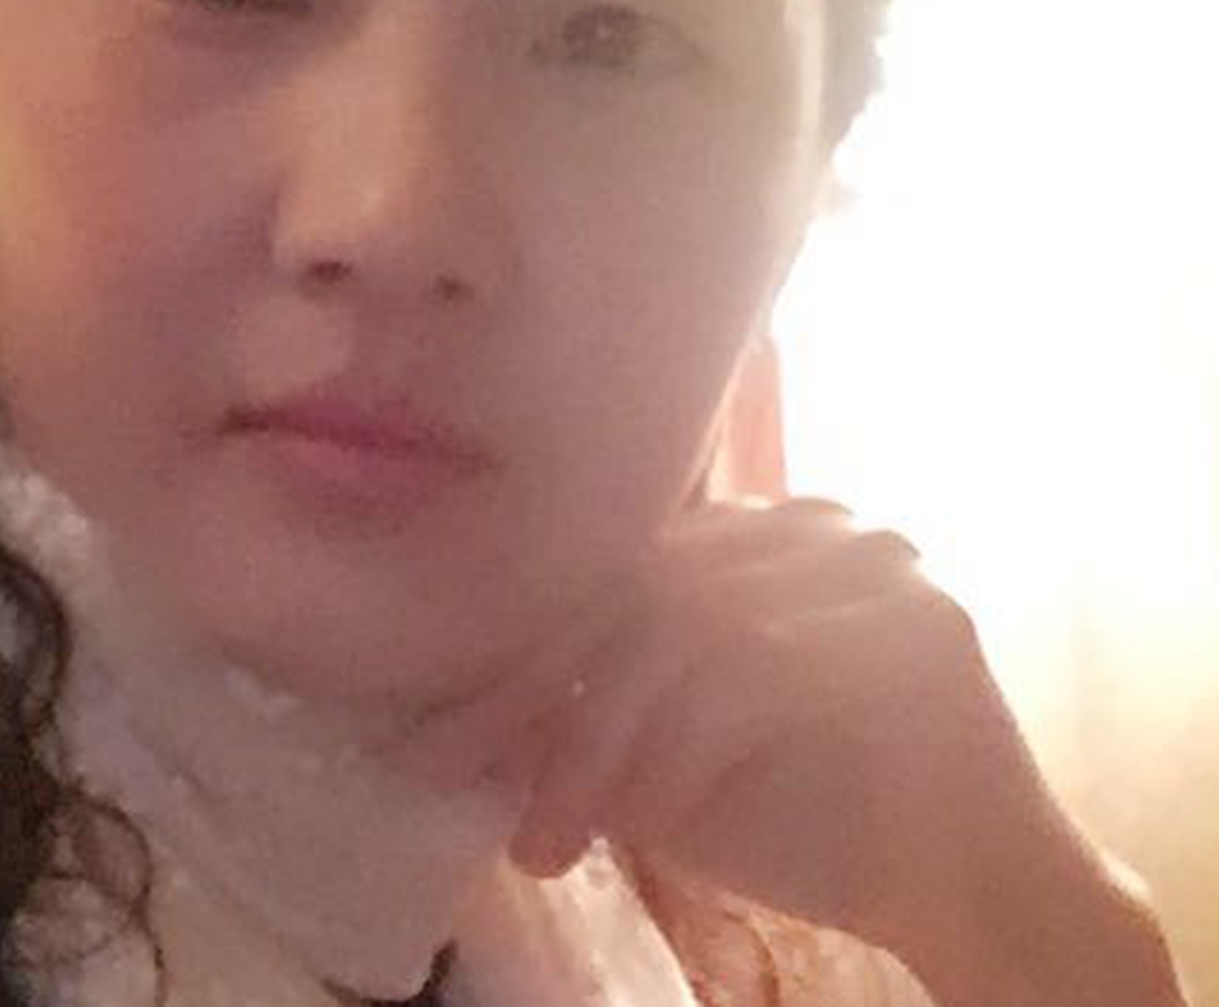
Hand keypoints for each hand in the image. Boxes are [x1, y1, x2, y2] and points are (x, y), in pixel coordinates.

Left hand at [389, 499, 1186, 1003]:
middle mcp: (813, 524)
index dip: (524, 654)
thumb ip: (598, 709)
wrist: (972, 895)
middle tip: (466, 781)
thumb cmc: (812, 819)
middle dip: (540, 697)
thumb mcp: (671, 755)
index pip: (615, 573)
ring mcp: (871, 564)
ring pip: (682, 629)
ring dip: (598, 743)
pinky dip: (679, 755)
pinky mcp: (912, 625)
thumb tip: (469, 713)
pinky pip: (752, 675)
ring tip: (551, 836)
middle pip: (637, 590)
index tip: (447, 738)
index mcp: (753, 535)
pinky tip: (641, 821)